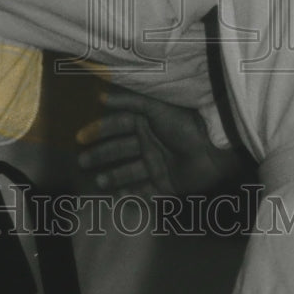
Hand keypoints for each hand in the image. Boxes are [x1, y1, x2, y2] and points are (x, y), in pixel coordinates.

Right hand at [76, 85, 228, 196]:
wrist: (213, 148)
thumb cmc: (184, 123)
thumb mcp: (155, 108)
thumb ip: (128, 102)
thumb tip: (101, 97)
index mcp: (146, 123)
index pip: (116, 126)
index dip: (98, 131)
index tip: (80, 139)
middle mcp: (149, 144)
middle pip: (119, 150)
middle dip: (101, 156)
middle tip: (82, 163)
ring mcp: (157, 165)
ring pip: (129, 172)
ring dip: (113, 176)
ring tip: (98, 182)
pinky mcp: (167, 184)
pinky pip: (145, 191)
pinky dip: (132, 194)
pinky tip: (118, 196)